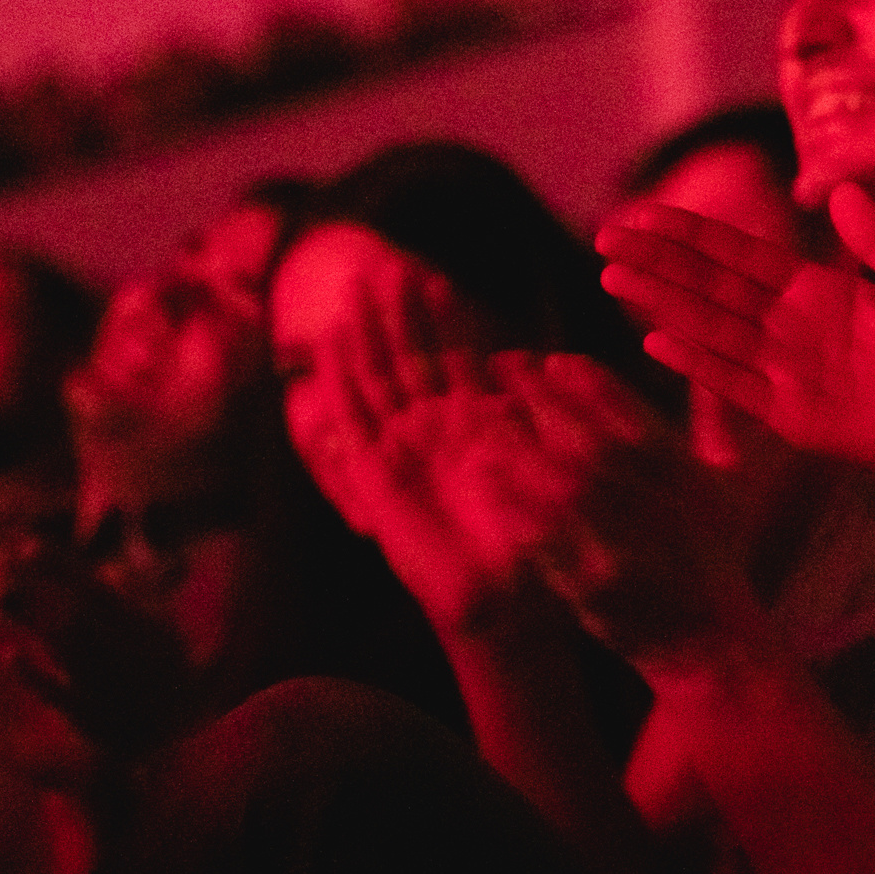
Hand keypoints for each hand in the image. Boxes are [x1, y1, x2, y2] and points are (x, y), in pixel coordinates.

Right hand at [282, 258, 527, 636]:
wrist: (501, 607)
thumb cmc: (534, 549)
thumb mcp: (544, 473)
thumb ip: (531, 425)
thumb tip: (532, 368)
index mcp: (472, 431)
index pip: (451, 365)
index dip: (443, 326)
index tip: (439, 282)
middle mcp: (432, 438)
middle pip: (407, 364)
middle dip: (398, 318)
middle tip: (390, 267)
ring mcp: (400, 455)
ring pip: (378, 383)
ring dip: (366, 338)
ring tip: (357, 290)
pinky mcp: (374, 479)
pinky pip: (352, 423)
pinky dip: (339, 384)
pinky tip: (330, 347)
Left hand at [453, 351, 759, 667]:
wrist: (709, 640)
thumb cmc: (709, 558)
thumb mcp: (723, 486)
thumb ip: (702, 428)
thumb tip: (669, 378)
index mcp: (683, 470)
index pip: (630, 409)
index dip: (585, 380)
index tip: (555, 362)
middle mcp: (653, 499)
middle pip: (584, 432)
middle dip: (540, 396)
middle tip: (504, 370)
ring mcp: (621, 539)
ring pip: (555, 478)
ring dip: (516, 443)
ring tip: (486, 419)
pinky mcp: (591, 579)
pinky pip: (540, 533)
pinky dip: (512, 503)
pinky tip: (487, 481)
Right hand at [597, 184, 874, 496]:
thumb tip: (842, 190)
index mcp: (819, 292)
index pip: (741, 255)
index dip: (691, 234)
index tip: (641, 213)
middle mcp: (793, 329)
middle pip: (712, 287)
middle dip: (659, 263)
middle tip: (604, 238)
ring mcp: (790, 373)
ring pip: (713, 331)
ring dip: (665, 305)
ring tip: (614, 278)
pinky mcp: (797, 416)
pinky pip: (739, 387)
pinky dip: (701, 364)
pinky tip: (660, 341)